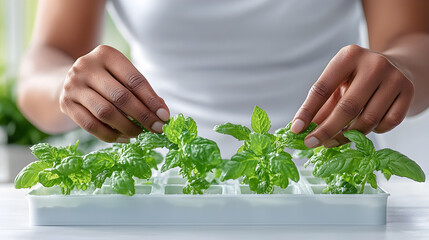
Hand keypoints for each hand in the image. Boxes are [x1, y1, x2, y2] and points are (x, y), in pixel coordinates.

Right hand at [59, 45, 169, 141]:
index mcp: (106, 54)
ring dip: (127, 127)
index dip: (152, 100)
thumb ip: (142, 92)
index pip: (135, 80)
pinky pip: (91, 126)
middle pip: (121, 97)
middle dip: (143, 116)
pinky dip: (111, 135)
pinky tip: (124, 138)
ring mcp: (73, 85)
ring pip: (106, 113)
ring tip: (139, 133)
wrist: (66, 80)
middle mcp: (86, 66)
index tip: (164, 116)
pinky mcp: (65, 104)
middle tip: (157, 129)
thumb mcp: (123, 77)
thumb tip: (162, 112)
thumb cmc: (106, 80)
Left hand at [291, 44, 413, 147]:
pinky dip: (373, 131)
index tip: (296, 130)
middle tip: (312, 144)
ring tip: (337, 138)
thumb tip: (301, 130)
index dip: (307, 111)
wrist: (399, 66)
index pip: (322, 88)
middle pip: (347, 107)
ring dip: (349, 135)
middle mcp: (374, 64)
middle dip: (327, 130)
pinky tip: (366, 126)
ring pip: (368, 119)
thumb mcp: (337, 84)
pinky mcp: (408, 92)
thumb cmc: (358, 78)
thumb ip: (321, 106)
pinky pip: (387, 123)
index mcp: (349, 56)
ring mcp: (394, 78)